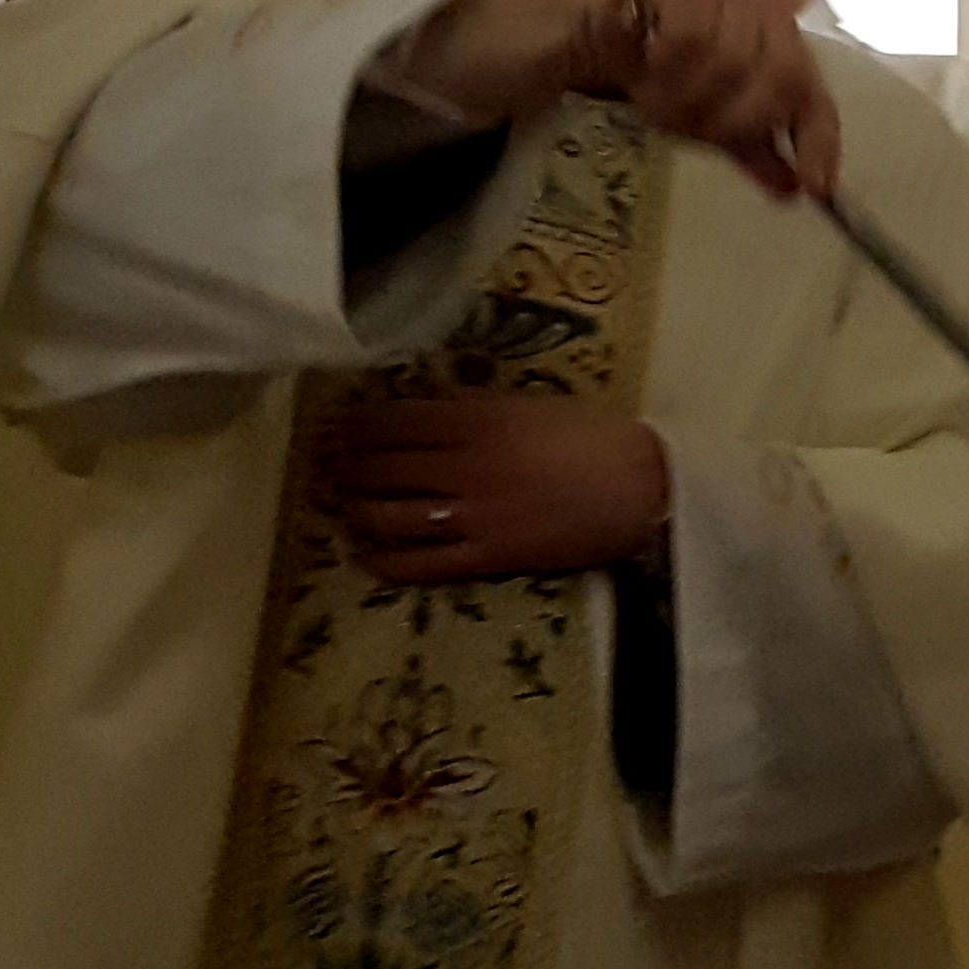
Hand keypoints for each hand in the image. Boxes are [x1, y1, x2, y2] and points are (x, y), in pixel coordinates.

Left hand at [325, 396, 671, 582]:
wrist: (642, 489)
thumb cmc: (594, 438)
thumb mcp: (530, 405)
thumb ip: (475, 408)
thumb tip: (428, 409)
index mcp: (475, 419)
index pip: (390, 421)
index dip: (352, 426)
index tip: (335, 427)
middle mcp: (462, 465)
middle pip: (377, 466)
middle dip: (341, 467)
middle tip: (326, 467)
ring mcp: (472, 515)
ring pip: (386, 514)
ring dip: (352, 510)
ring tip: (340, 506)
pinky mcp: (486, 557)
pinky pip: (418, 563)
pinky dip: (381, 560)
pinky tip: (364, 555)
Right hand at [406, 0, 837, 198]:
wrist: (532, 36)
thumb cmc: (617, 68)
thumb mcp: (691, 113)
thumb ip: (743, 143)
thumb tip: (799, 187)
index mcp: (756, 27)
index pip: (808, 84)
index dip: (817, 136)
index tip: (814, 189)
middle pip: (779, 72)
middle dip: (737, 119)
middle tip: (685, 128)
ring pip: (736, 57)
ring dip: (694, 101)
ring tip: (652, 102)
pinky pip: (687, 35)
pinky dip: (669, 72)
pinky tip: (638, 76)